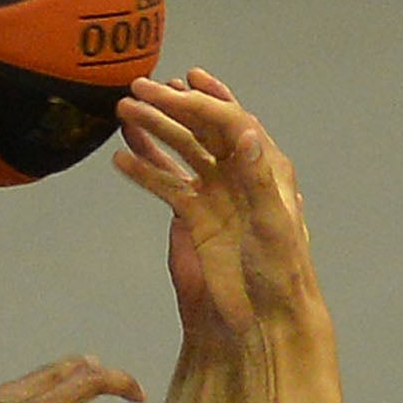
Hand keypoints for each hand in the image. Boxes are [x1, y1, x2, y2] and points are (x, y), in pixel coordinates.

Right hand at [112, 71, 320, 343]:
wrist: (264, 316)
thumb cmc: (280, 271)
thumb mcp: (274, 224)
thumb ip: (258, 177)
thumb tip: (247, 131)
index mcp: (265, 165)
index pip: (231, 121)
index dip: (205, 99)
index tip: (176, 86)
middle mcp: (239, 171)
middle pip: (201, 128)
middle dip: (171, 106)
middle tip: (139, 89)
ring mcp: (215, 192)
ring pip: (180, 151)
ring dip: (153, 132)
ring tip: (124, 114)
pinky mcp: (195, 216)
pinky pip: (165, 185)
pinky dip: (144, 170)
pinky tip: (121, 159)